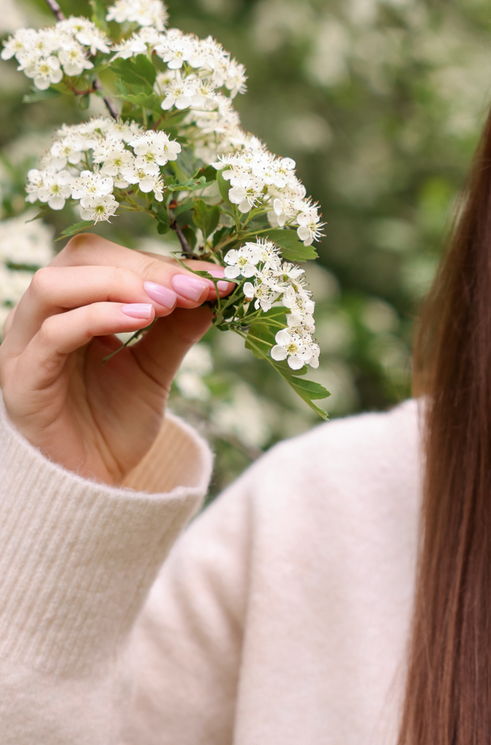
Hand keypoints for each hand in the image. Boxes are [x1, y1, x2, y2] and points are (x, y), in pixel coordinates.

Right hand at [0, 233, 230, 484]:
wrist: (92, 487)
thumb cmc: (115, 422)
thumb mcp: (157, 366)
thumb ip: (178, 327)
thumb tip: (214, 287)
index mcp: (74, 305)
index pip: (110, 257)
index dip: (163, 261)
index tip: (214, 278)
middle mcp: (43, 317)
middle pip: (80, 257)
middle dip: (143, 266)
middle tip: (192, 288)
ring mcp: (26, 346)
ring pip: (54, 284)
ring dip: (118, 283)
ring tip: (168, 303)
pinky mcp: (22, 379)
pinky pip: (53, 333)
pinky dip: (99, 316)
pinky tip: (144, 319)